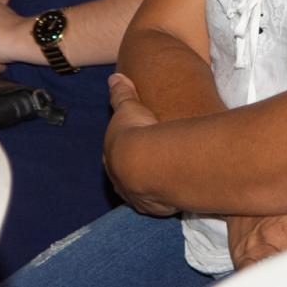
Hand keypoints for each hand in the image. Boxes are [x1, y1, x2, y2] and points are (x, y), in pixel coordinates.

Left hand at [104, 72, 175, 215]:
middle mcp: (119, 182)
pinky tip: (175, 192)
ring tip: (166, 177)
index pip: (113, 155)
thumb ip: (122, 94)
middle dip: (135, 171)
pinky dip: (165, 198)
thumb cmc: (137, 131)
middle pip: (125, 177)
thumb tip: (114, 78)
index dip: (123, 148)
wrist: (151, 162)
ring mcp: (136, 197)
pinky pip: (159, 203)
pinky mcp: (155, 209)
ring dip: (151, 186)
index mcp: (111, 158)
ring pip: (142, 192)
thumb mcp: (128, 107)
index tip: (134, 144)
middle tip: (151, 161)